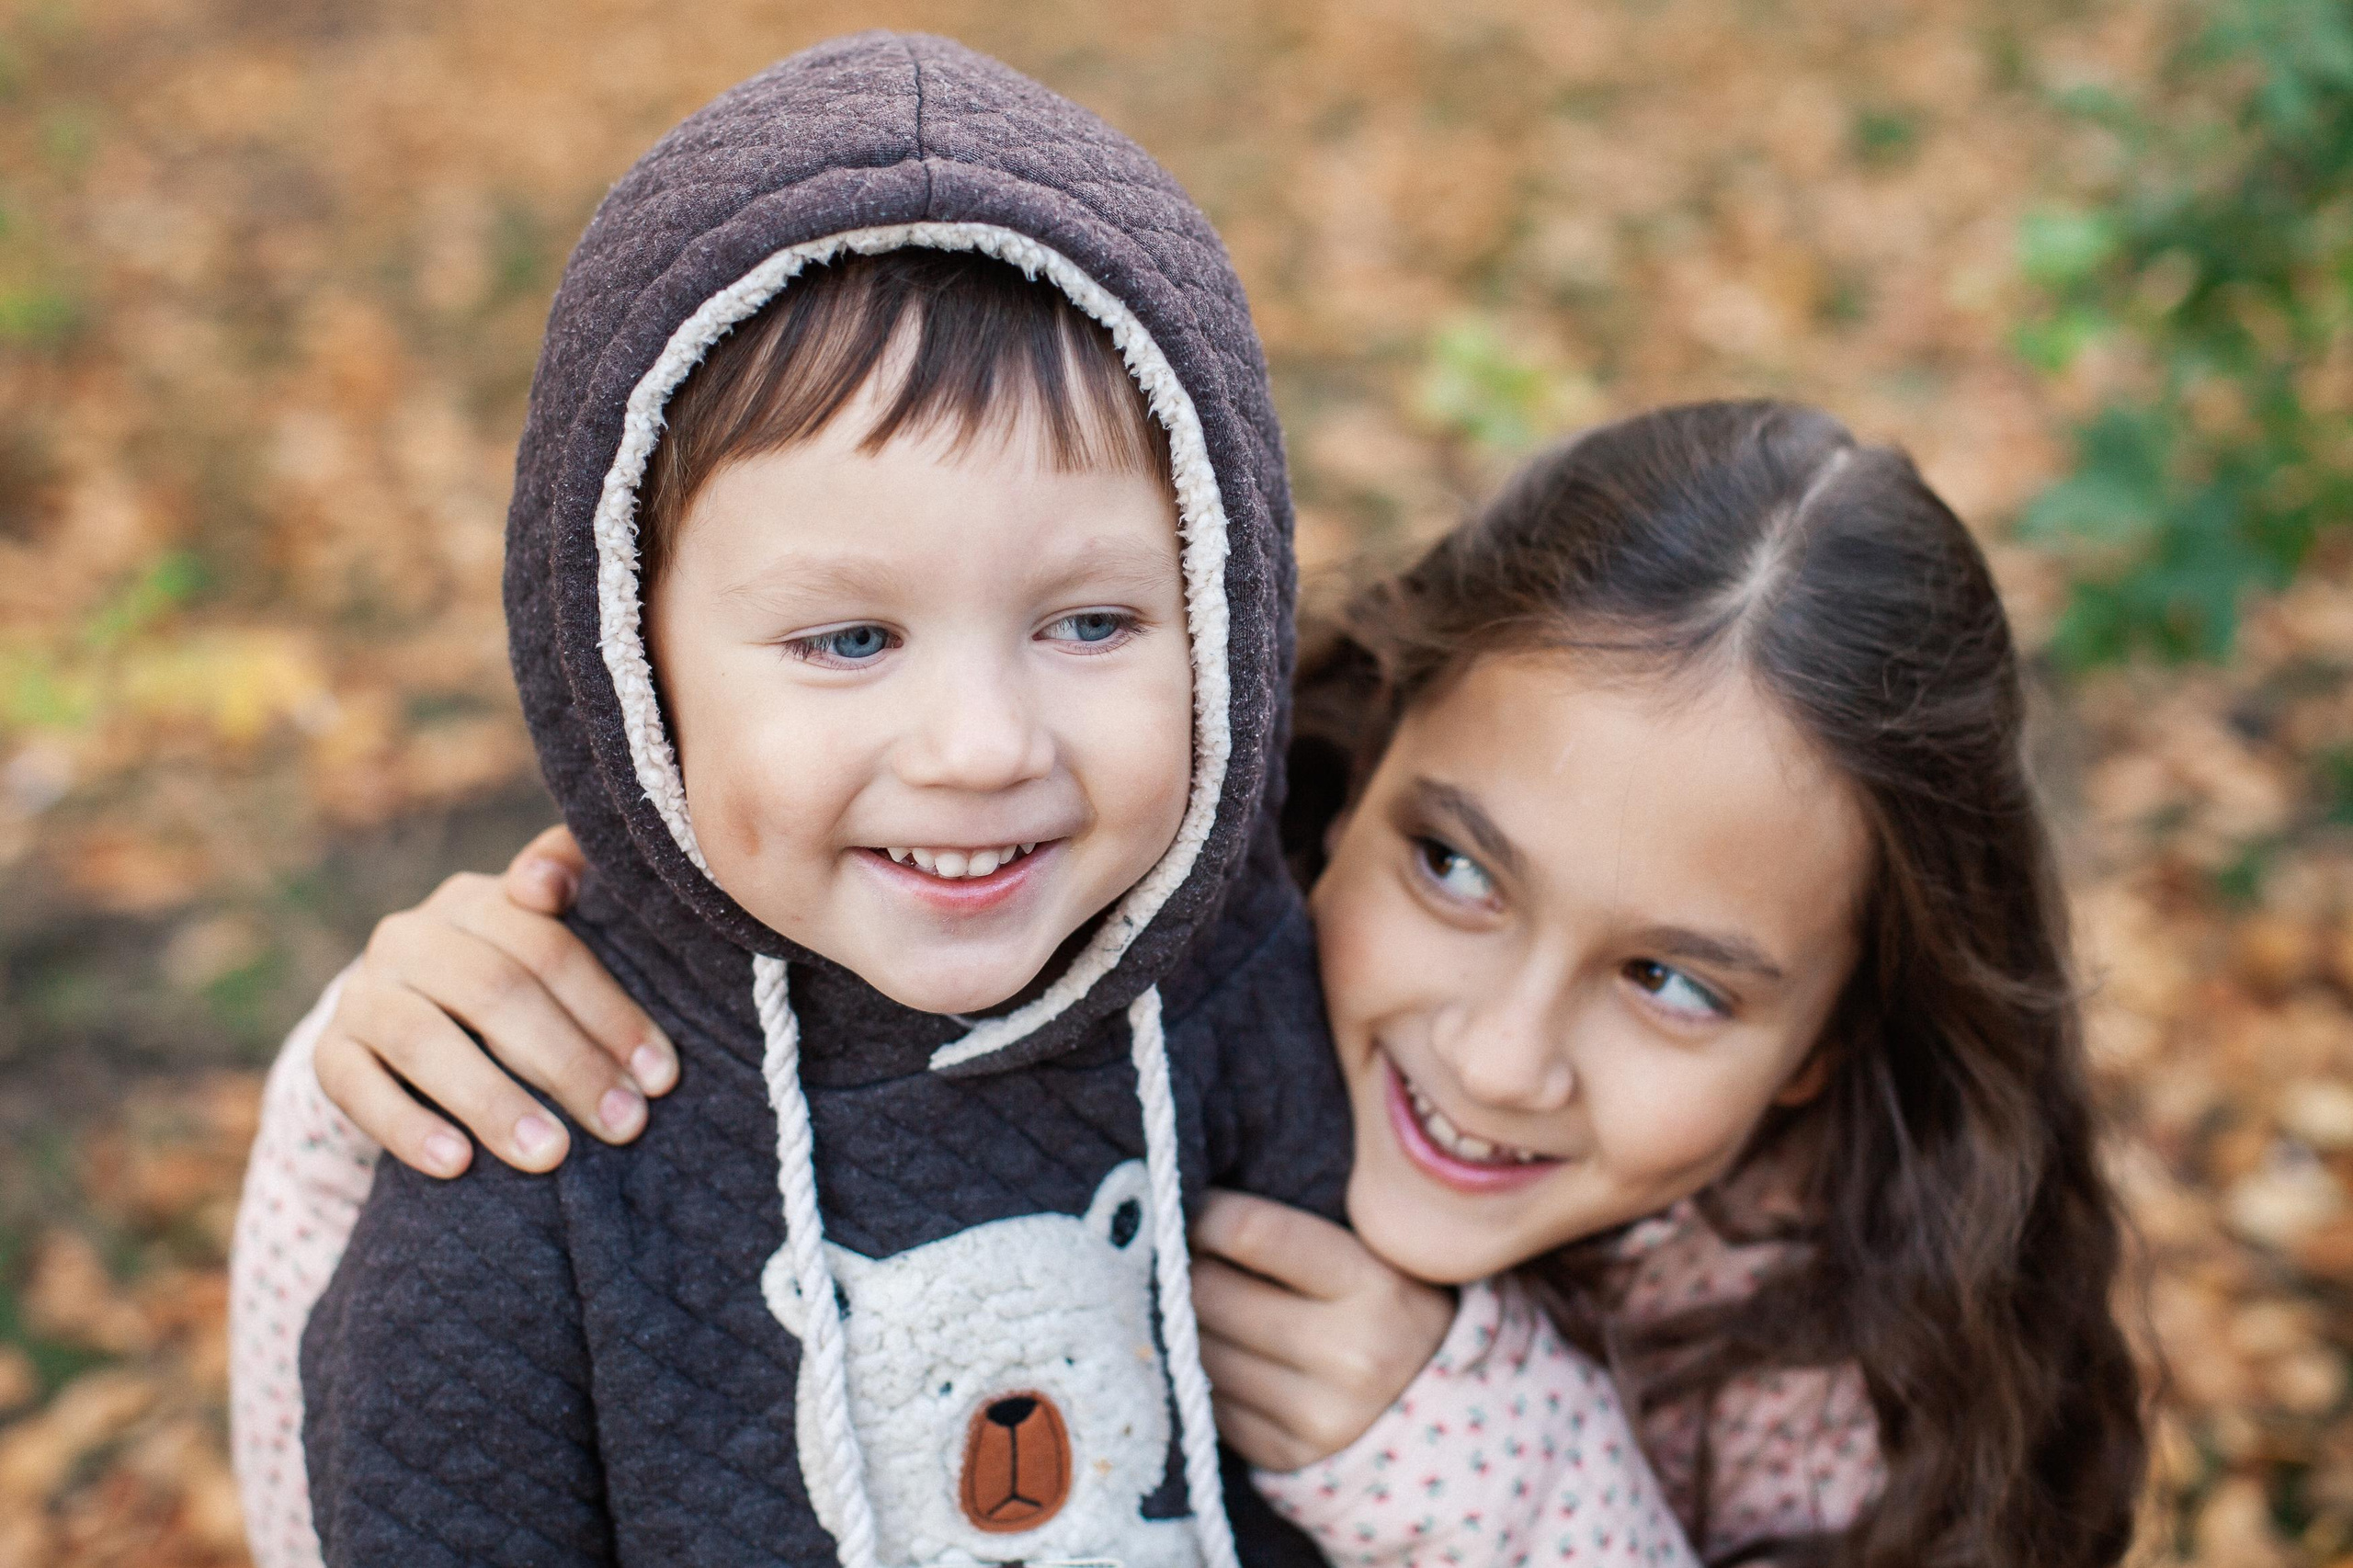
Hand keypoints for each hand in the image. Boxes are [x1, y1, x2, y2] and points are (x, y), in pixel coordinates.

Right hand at [310, 825, 676, 1177]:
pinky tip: (457, 1166)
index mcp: (475, 900)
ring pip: (423, 1040)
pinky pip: (358, 1089)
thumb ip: (569, 890)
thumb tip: (549, 882)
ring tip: (550, 1154)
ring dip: (492, 1101)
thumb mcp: (545, 942)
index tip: (660, 1077)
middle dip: (568, 1064)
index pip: (548, 949)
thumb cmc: (509, 985)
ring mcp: (361, 993)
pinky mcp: (328, 1053)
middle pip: (493, 992)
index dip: (609, 1013)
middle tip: (624, 1125)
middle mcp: (410, 936)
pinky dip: (408, 1129)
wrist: (403, 1024)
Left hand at [1190, 1190, 1454, 1472]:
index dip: (1206, 1214)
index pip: (1253, 1233)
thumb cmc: (1397, 1316)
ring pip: (1198, 1350)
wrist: (1453, 1423)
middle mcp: (1347, 1355)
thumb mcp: (1380, 1259)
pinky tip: (1227, 1358)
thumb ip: (1303, 1232)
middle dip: (1185, 1269)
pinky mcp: (1284, 1456)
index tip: (1195, 1208)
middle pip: (1211, 1293)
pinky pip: (1209, 1402)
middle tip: (1184, 1257)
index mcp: (1374, 1286)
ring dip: (1188, 1324)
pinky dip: (1204, 1375)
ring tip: (1205, 1307)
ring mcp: (1314, 1415)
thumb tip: (1199, 1208)